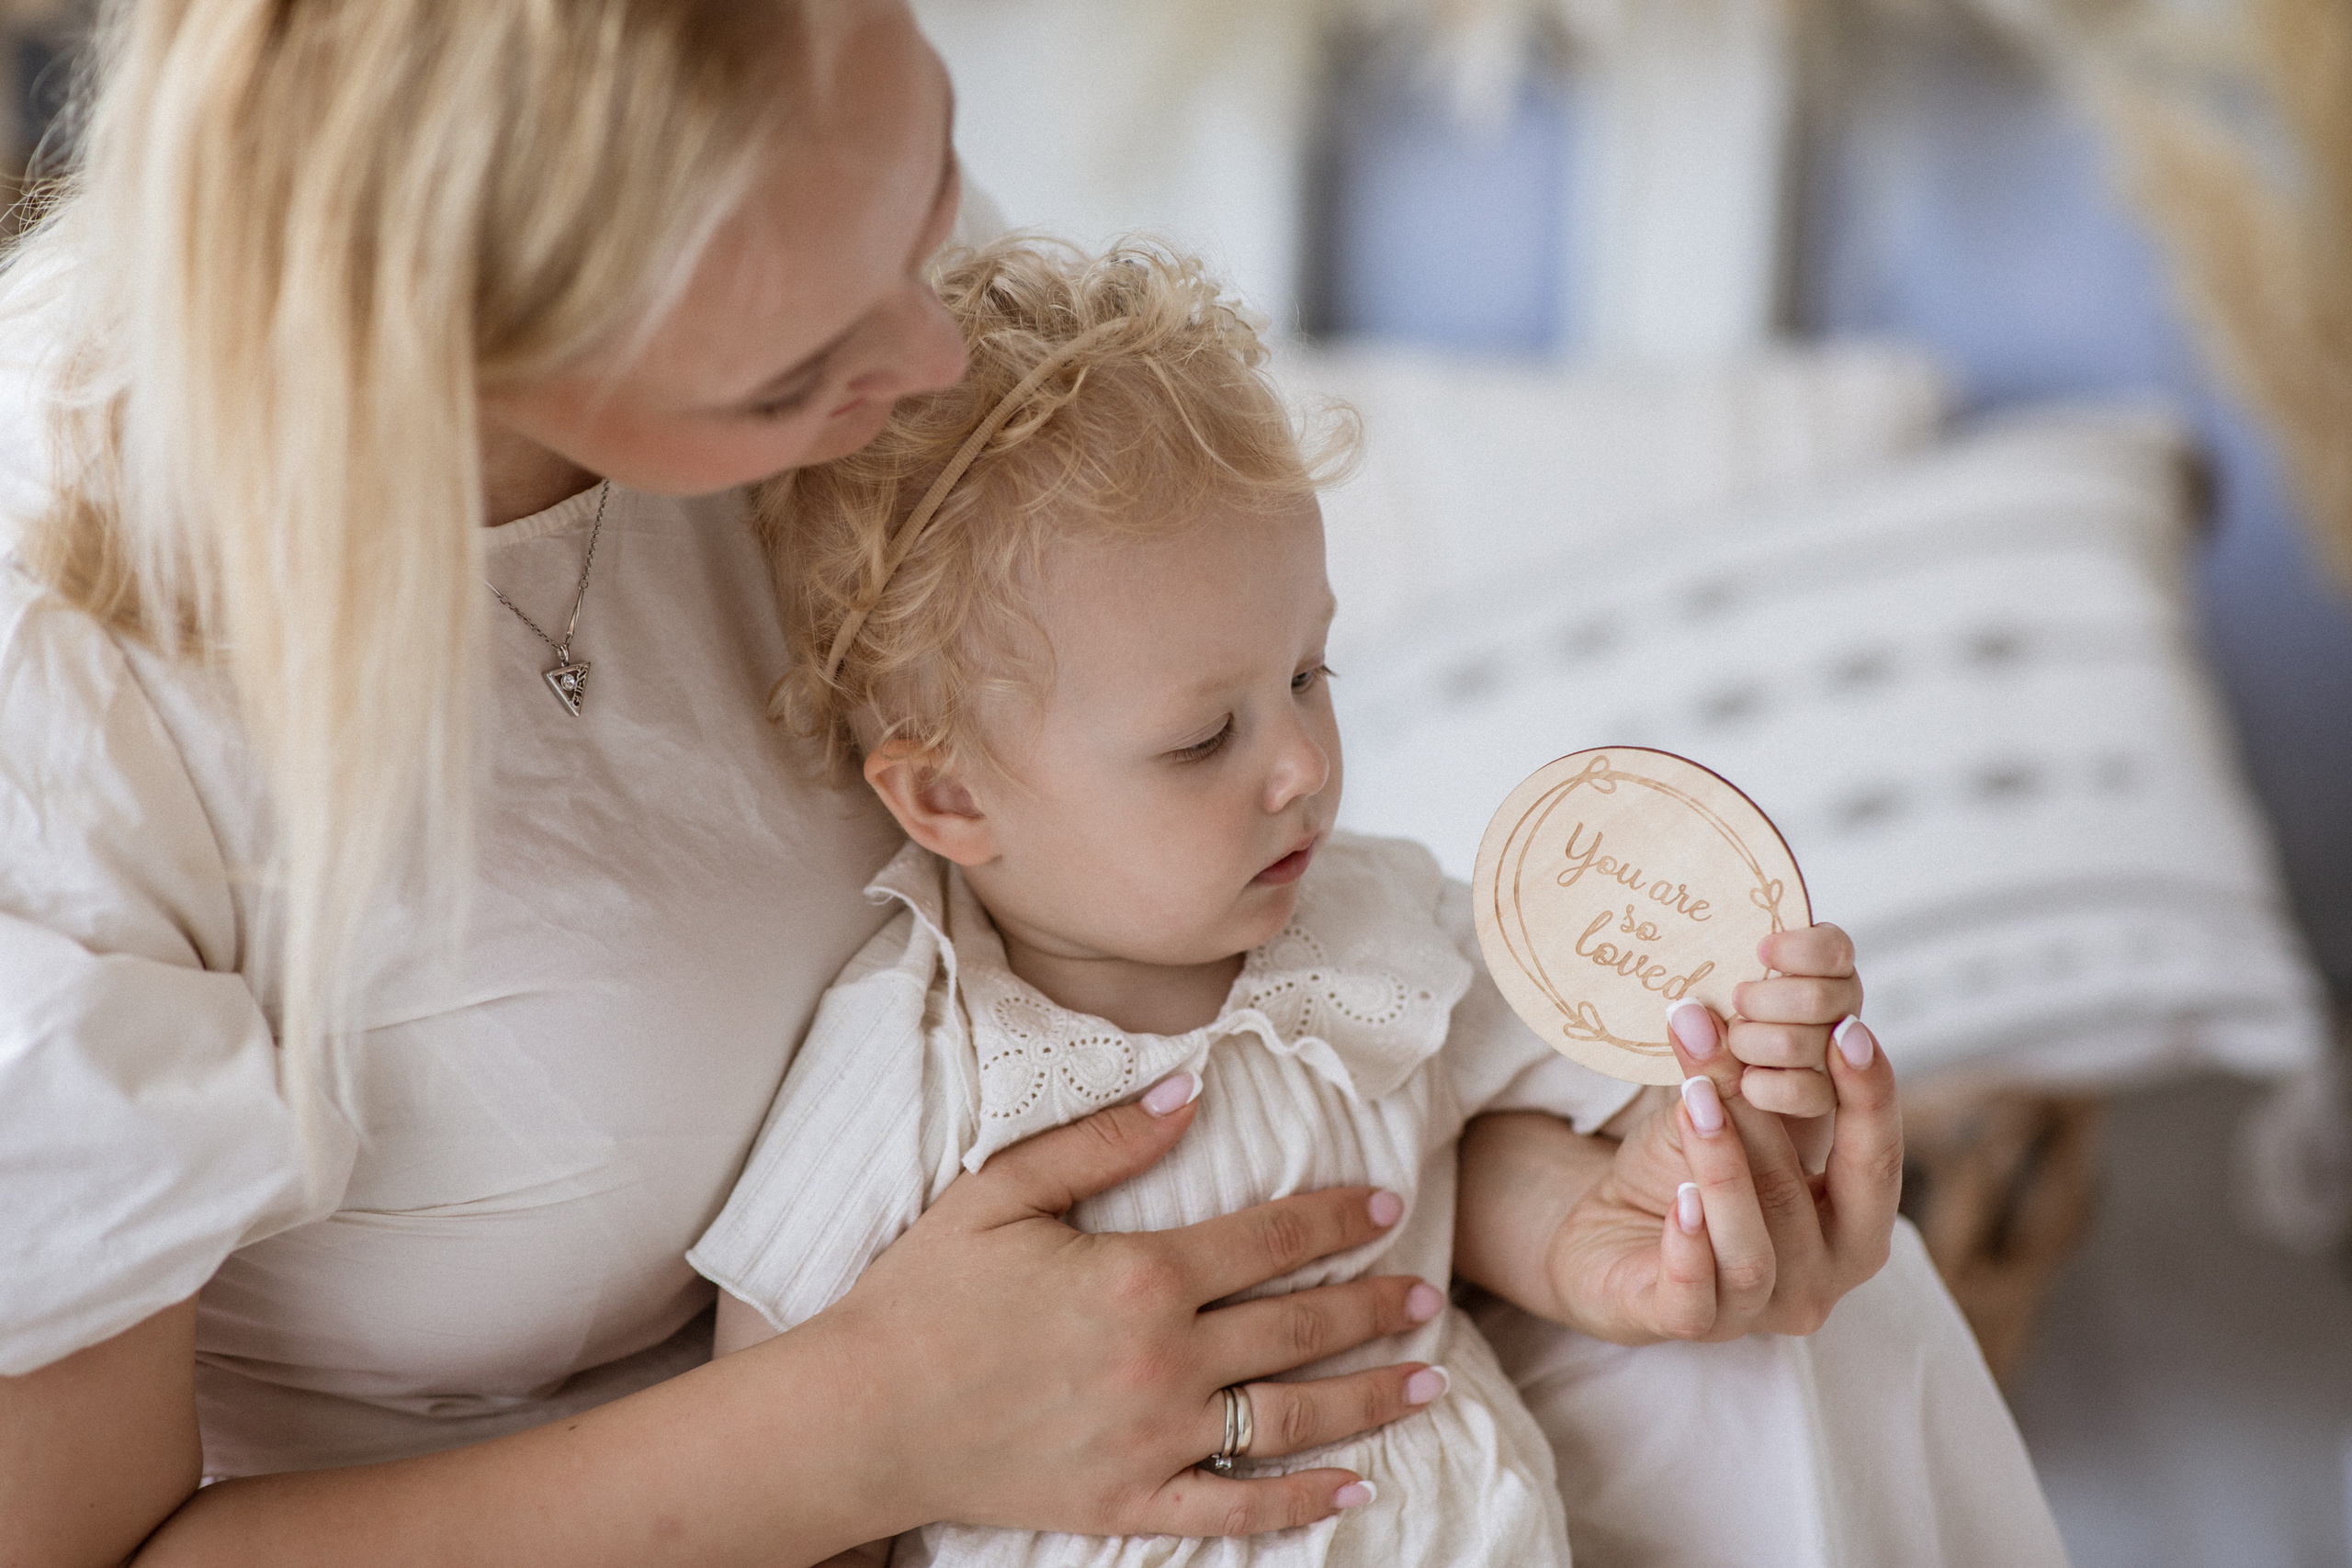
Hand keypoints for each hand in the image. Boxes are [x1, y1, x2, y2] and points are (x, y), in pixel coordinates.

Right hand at [813, 1075, 1443, 1539]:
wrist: (865, 1413)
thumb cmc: (923, 1295)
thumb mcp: (1001, 1193)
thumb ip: (1101, 1143)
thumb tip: (1187, 1095)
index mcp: (1139, 1276)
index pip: (1266, 1239)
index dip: (1332, 1220)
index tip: (1382, 1209)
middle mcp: (1164, 1360)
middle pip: (1297, 1328)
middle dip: (1373, 1309)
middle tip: (1426, 1296)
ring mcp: (1153, 1439)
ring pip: (1289, 1418)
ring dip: (1369, 1399)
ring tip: (1429, 1380)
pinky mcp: (1129, 1502)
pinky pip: (1235, 1508)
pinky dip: (1302, 1501)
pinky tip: (1356, 1485)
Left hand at [1535, 1003, 1900, 1343]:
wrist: (1608, 1237)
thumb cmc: (1687, 1174)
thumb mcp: (1720, 1115)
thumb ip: (1736, 1072)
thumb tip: (1706, 1005)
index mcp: (1851, 1223)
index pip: (1878, 1161)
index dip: (1869, 1097)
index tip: (1847, 1029)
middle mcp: (1820, 1277)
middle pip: (1811, 1200)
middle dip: (1773, 1121)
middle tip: (1738, 1048)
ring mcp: (1757, 1311)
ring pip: (1752, 1247)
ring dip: (1724, 1167)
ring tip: (1695, 1098)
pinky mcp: (1689, 1326)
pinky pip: (1696, 1294)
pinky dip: (1689, 1244)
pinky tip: (1678, 1198)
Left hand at [1669, 924, 1863, 1119]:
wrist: (1704, 1100)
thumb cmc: (1711, 1033)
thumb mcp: (1704, 1007)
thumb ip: (1703, 1004)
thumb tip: (1687, 1014)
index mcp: (1820, 973)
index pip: (1836, 949)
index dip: (1804, 949)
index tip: (1762, 951)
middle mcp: (1839, 1012)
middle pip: (1822, 997)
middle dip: (1763, 1000)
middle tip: (1736, 1004)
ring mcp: (1837, 1060)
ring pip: (1807, 1043)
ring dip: (1753, 1041)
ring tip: (1735, 1043)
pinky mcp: (1825, 1102)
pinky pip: (1805, 1093)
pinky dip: (1766, 1086)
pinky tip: (1749, 1081)